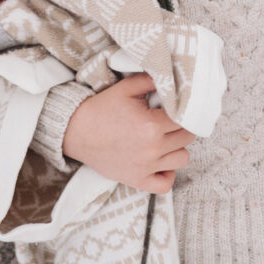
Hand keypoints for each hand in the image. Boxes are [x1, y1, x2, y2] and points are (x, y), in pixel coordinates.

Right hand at [61, 73, 195, 193]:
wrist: (76, 132)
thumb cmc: (102, 109)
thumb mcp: (127, 87)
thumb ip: (153, 80)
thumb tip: (173, 79)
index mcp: (152, 125)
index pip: (186, 118)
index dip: (183, 111)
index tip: (174, 108)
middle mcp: (152, 148)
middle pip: (187, 138)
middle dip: (181, 127)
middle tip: (168, 121)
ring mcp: (146, 167)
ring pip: (182, 159)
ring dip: (176, 148)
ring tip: (164, 140)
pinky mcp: (137, 180)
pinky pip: (165, 185)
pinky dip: (167, 175)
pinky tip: (161, 163)